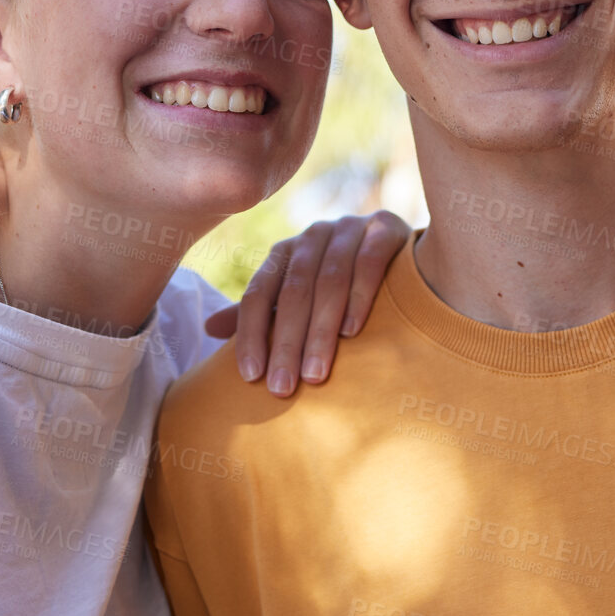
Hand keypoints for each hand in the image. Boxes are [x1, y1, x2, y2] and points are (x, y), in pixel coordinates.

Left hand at [204, 211, 409, 394]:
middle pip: (292, 293)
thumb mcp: (299, 295)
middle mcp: (312, 236)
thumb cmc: (344, 282)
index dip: (251, 335)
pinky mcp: (385, 229)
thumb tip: (209, 329)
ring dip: (319, 331)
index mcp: (285, 253)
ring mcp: (349, 228)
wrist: (405, 248)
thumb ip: (263, 311)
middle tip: (284, 387)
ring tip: (316, 373)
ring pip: (328, 282)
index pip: (257, 294)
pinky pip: (367, 263)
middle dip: (286, 344)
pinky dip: (358, 297)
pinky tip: (351, 332)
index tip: (252, 378)